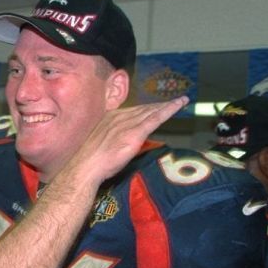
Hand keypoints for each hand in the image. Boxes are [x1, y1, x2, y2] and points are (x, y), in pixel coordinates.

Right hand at [73, 97, 187, 184]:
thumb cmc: (90, 160)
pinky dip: (169, 110)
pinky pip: (156, 118)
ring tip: (181, 101)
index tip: (155, 107)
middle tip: (174, 102)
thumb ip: (111, 138)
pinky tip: (179, 105)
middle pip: (144, 109)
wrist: (86, 166)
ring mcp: (129, 124)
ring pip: (152, 111)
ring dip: (167, 106)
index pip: (133, 111)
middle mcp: (120, 116)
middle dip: (159, 105)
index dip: (146, 108)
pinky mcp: (136, 132)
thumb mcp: (100, 142)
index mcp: (111, 117)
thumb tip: (117, 142)